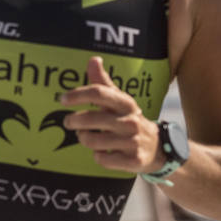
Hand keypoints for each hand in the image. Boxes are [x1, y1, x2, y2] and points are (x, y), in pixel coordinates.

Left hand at [62, 56, 161, 174]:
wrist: (157, 148)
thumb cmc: (128, 120)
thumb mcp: (119, 101)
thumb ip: (103, 82)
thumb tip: (94, 59)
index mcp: (126, 103)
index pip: (99, 93)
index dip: (78, 95)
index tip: (62, 99)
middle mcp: (131, 121)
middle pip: (91, 119)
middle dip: (73, 121)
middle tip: (69, 122)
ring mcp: (133, 142)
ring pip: (92, 141)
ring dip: (84, 139)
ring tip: (87, 137)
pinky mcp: (134, 161)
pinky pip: (101, 159)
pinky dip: (97, 156)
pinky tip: (104, 152)